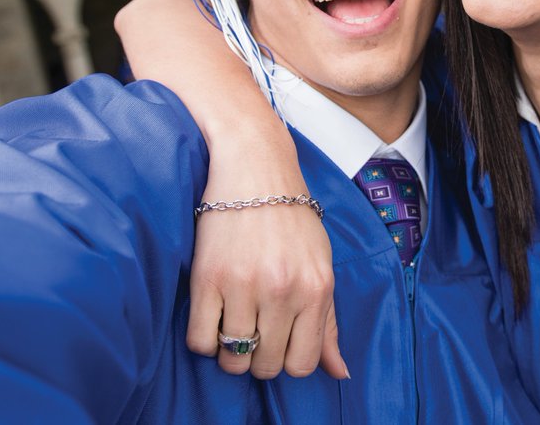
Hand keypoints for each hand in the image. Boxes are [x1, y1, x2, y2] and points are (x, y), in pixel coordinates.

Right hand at [185, 136, 347, 380]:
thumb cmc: (291, 216)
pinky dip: (203, 338)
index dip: (286, 359)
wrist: (254, 166)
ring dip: (229, 348)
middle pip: (265, 366)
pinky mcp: (208, 278)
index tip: (278, 339)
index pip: (301, 364)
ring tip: (232, 318)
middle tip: (254, 326)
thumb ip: (328, 321)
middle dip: (258, 356)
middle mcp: (283, 290)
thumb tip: (340, 373)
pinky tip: (212, 313)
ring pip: (231, 358)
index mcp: (317, 288)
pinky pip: (199, 341)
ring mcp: (244, 285)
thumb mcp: (321, 263)